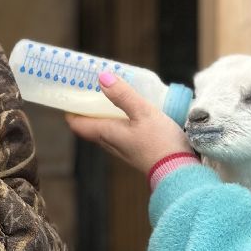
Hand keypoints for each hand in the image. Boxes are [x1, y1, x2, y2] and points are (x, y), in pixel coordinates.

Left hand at [66, 71, 192, 176]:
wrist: (179, 172)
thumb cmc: (160, 142)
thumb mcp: (143, 112)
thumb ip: (123, 95)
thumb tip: (102, 77)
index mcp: (106, 133)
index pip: (77, 124)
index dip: (71, 110)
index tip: (71, 94)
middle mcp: (110, 144)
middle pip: (90, 126)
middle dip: (88, 109)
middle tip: (91, 89)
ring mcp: (123, 150)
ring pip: (105, 131)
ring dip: (104, 115)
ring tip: (111, 97)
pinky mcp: (136, 152)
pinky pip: (119, 135)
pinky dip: (118, 122)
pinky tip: (131, 113)